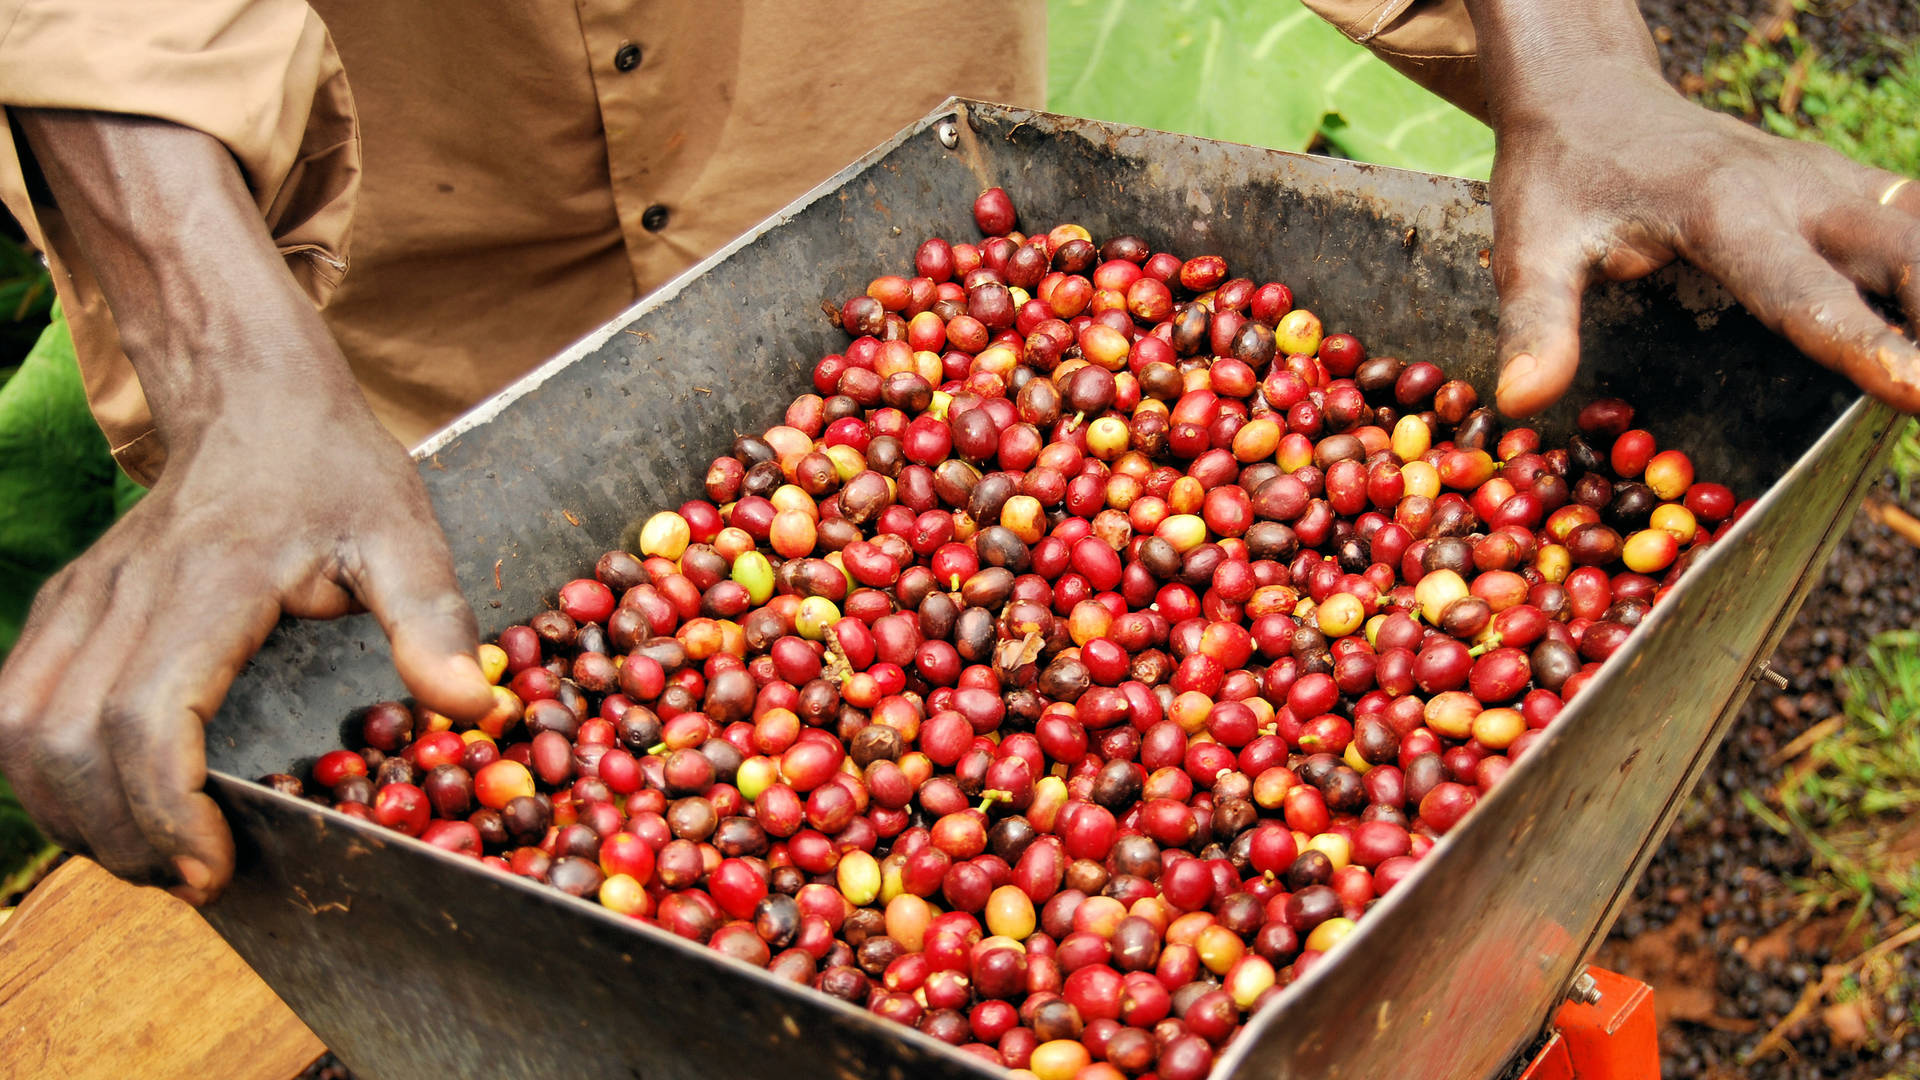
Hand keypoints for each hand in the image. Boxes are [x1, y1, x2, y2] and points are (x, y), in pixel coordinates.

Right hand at [0, 109, 491, 902]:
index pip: (146, 719)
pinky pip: (15, 703)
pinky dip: (42, 771)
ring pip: (20, 732)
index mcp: (208, 585)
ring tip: (150, 854)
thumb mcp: (405, 535)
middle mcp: (125, 595)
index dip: (165, 810)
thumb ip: (432, 619)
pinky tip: (103, 803)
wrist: (253, 394)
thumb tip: (473, 707)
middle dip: (121, 836)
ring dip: (71, 813)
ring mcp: (83, 600)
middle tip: (192, 878)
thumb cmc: (334, 469)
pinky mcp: (65, 606)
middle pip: (68, 744)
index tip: (212, 867)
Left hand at [1462, 9, 1919, 416]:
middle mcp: (1795, 189)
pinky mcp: (1839, 185)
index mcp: (1723, 210)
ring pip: (1919, 235)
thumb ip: (1536, 323)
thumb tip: (1521, 398)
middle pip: (1903, 255)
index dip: (1861, 343)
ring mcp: (1826, 182)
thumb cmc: (1559, 178)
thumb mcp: (1531, 248)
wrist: (1589, 96)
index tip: (1913, 390)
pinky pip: (1911, 224)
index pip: (1803, 289)